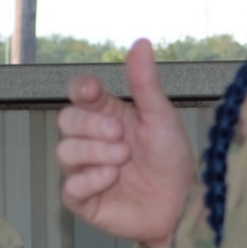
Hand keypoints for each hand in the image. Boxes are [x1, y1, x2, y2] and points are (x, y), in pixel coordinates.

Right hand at [57, 39, 194, 247]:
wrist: (181, 205)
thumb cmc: (172, 161)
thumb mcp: (161, 117)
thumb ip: (145, 82)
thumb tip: (141, 42)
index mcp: (107, 115)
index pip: (78, 94)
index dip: (81, 90)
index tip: (93, 92)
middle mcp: (91, 140)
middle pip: (66, 120)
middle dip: (91, 125)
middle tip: (121, 135)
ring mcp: (84, 170)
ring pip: (65, 152)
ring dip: (94, 153)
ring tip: (123, 160)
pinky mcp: (83, 200)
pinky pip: (70, 186)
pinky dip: (90, 179)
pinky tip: (112, 178)